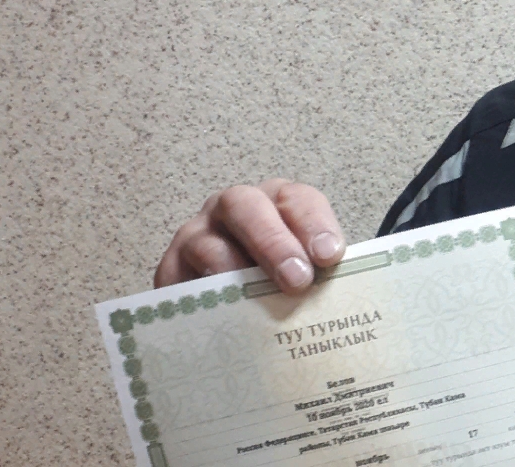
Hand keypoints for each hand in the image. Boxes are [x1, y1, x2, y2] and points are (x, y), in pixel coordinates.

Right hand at [155, 179, 345, 293]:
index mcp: (279, 203)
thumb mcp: (306, 275)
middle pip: (247, 207)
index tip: (329, 256)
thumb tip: (342, 302)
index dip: (314, 224)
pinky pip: (176, 276)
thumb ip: (321, 278)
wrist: (233, 308)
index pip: (298, 200)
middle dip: (273, 242)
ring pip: (207, 241)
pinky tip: (217, 314)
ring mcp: (198, 234)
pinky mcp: (171, 267)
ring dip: (233, 269)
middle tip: (296, 280)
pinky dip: (196, 294)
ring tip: (253, 299)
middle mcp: (235, 209)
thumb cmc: (279, 284)